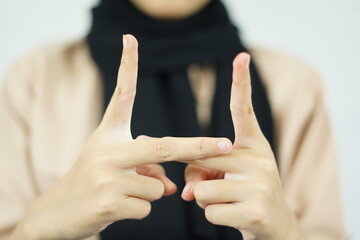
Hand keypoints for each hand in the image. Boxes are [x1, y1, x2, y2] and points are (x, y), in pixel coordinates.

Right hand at [12, 35, 232, 239]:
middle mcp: (107, 150)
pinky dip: (140, 210)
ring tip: (121, 193)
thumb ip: (147, 168)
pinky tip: (116, 207)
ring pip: (157, 186)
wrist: (59, 212)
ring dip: (150, 193)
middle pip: (162, 146)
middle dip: (198, 146)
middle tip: (225, 144)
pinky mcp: (108, 201)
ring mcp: (106, 176)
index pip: (121, 97)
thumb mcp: (117, 166)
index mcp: (108, 134)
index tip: (130, 41)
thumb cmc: (94, 181)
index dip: (127, 68)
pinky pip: (148, 206)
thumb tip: (172, 188)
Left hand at [182, 53, 303, 239]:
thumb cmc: (246, 194)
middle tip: (207, 184)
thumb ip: (201, 173)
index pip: (245, 111)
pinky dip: (213, 216)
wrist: (275, 226)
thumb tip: (185, 192)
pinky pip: (209, 211)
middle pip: (202, 157)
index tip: (241, 56)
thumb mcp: (226, 177)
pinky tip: (233, 216)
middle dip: (194, 174)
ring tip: (227, 202)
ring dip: (204, 200)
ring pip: (201, 190)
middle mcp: (260, 159)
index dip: (241, 83)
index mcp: (254, 146)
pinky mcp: (255, 210)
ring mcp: (259, 184)